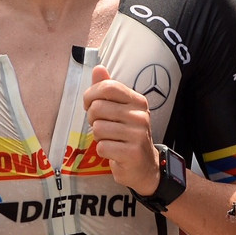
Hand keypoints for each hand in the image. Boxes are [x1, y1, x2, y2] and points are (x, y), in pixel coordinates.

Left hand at [84, 65, 159, 194]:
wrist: (145, 166)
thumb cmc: (128, 135)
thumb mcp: (120, 109)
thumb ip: (108, 89)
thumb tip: (98, 68)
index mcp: (138, 101)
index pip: (108, 87)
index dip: (91, 95)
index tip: (90, 105)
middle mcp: (140, 115)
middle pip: (98, 107)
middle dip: (93, 119)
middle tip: (102, 127)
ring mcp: (138, 134)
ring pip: (98, 128)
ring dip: (98, 137)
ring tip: (111, 140)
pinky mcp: (132, 153)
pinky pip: (102, 146)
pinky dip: (103, 151)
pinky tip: (114, 152)